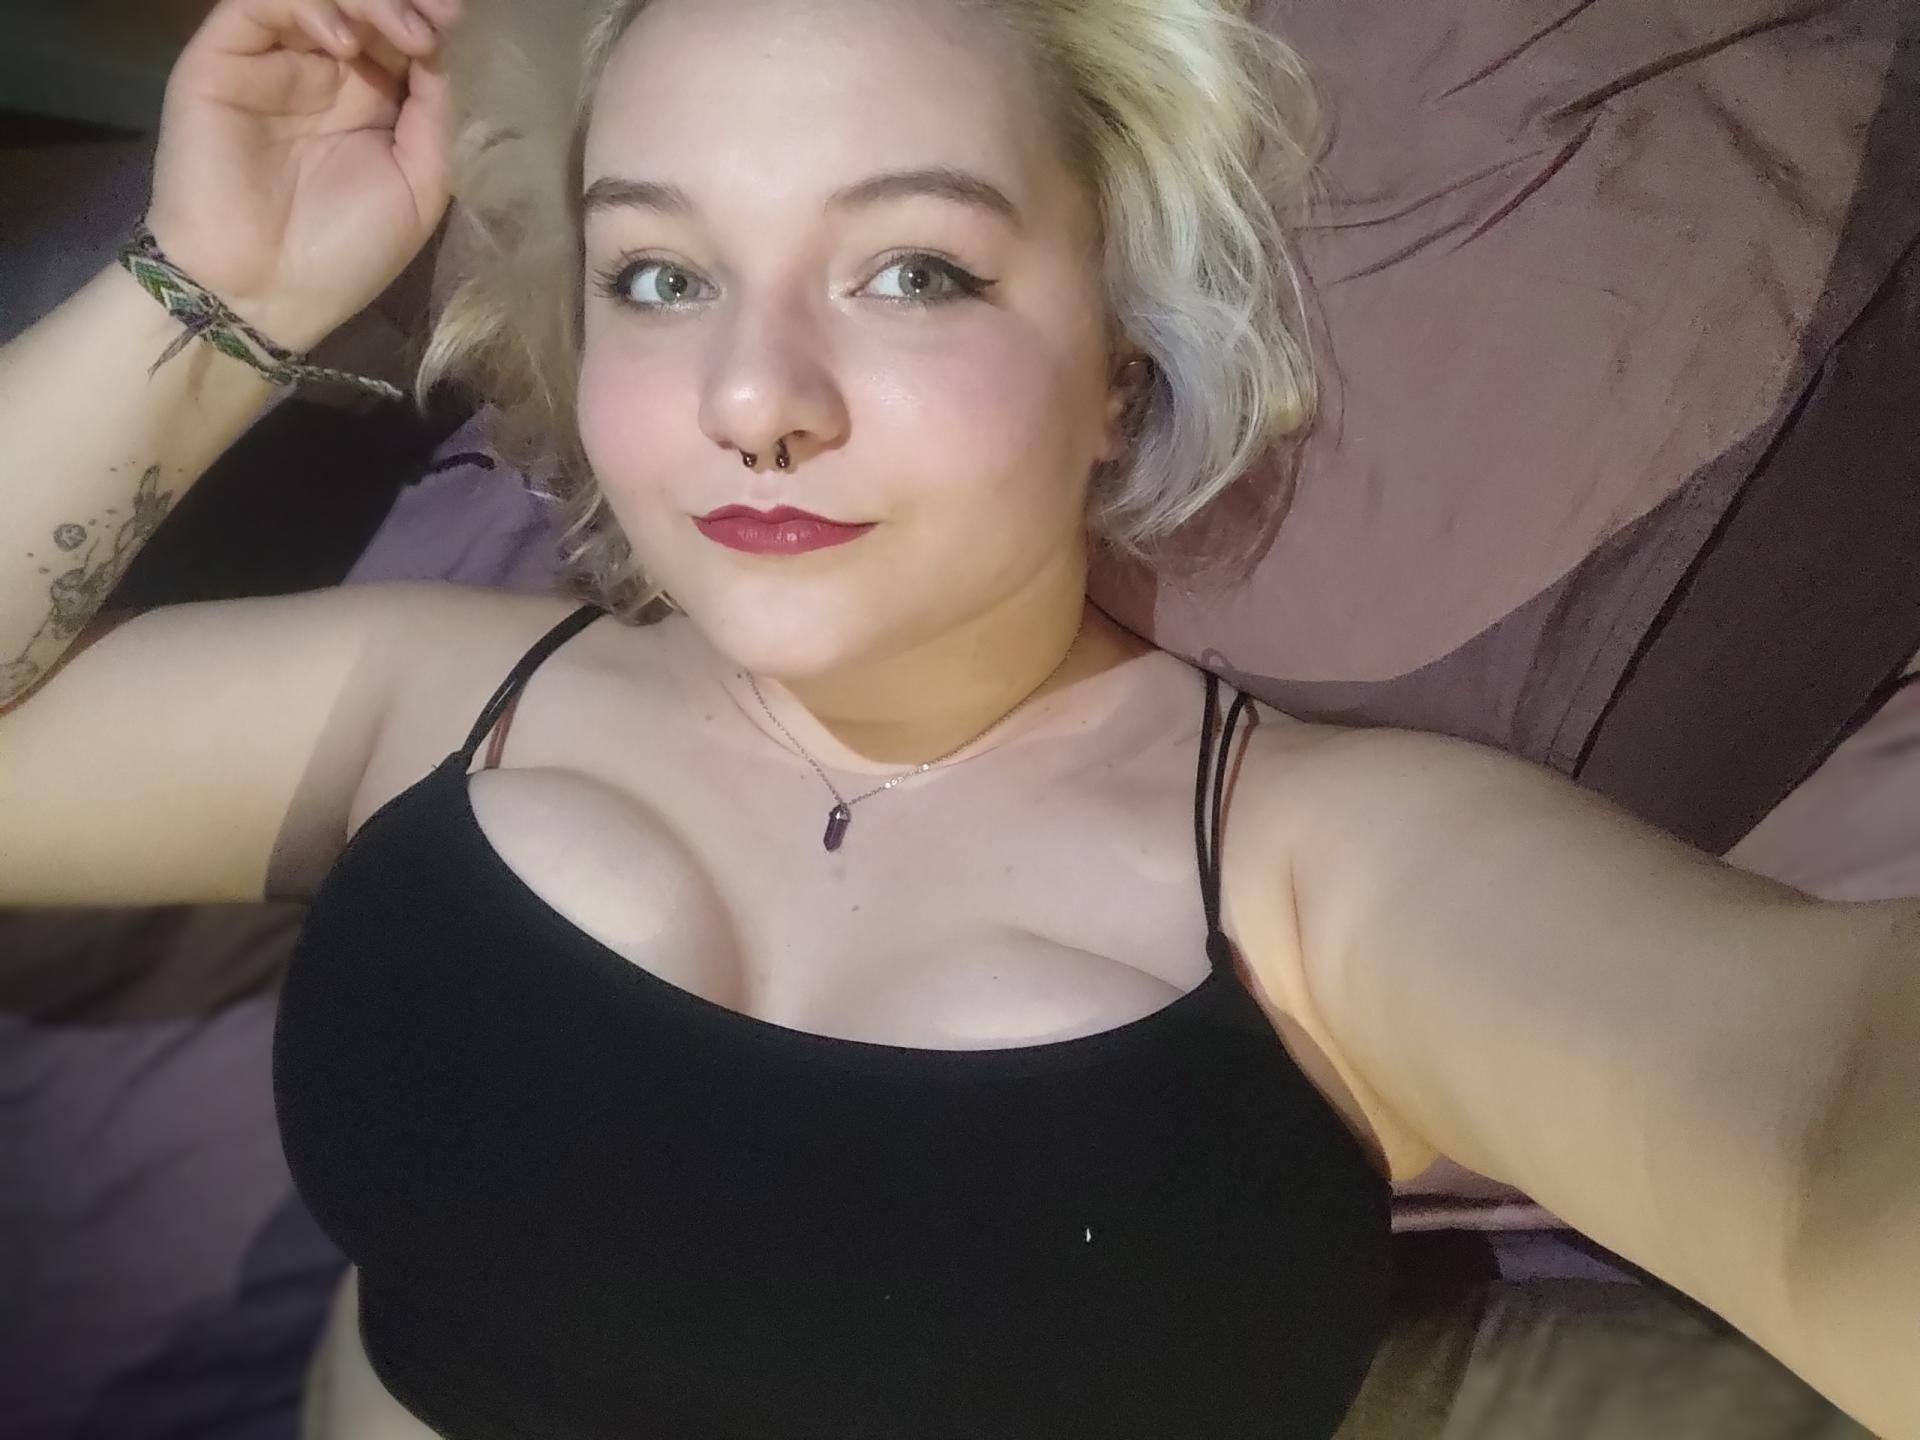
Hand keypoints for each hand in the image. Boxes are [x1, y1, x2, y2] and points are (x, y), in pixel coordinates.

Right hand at [145, 0, 464, 351]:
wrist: (264, 293)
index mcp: (372, 98)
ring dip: (371, 1)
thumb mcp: (421, 184)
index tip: (463, 23)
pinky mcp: (223, 58)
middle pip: (365, 3)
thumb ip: (438, 114)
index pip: (404, 31)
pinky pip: (259, 1)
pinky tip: (345, 43)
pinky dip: (309, 5)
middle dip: (408, 2)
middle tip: (443, 20)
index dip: (435, 18)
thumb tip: (453, 48)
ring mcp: (272, 59)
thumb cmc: (345, 251)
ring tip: (409, 38)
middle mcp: (322, 69)